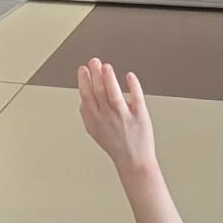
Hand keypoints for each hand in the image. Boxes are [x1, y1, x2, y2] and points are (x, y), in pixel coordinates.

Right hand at [78, 58, 156, 176]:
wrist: (134, 162)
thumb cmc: (116, 147)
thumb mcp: (95, 133)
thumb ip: (87, 116)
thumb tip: (82, 100)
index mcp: (95, 120)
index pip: (86, 96)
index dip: (83, 81)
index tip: (83, 69)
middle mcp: (108, 118)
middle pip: (99, 92)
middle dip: (95, 74)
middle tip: (94, 61)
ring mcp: (124, 117)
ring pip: (114, 94)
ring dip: (109, 79)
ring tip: (107, 66)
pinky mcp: (140, 116)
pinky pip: (136, 98)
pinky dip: (133, 86)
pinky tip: (130, 76)